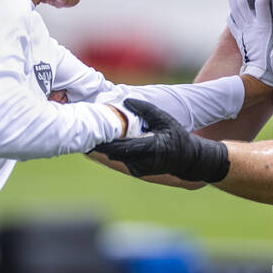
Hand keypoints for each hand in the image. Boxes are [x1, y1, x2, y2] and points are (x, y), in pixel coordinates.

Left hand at [94, 98, 228, 181]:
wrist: (187, 160)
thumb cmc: (177, 137)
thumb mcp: (164, 119)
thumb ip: (145, 109)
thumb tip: (126, 101)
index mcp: (151, 148)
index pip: (122, 147)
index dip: (105, 142)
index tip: (92, 133)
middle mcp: (143, 162)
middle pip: (114, 153)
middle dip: (100, 144)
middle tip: (85, 132)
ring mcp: (139, 169)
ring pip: (116, 157)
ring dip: (107, 147)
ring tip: (97, 133)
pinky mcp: (136, 172)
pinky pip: (122, 159)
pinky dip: (116, 151)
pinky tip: (112, 141)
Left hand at [227, 0, 272, 86]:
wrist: (256, 83)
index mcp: (263, 29)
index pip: (262, 4)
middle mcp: (251, 28)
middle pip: (243, 2)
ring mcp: (244, 33)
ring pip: (235, 9)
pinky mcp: (241, 40)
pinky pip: (232, 23)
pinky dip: (231, 12)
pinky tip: (231, 8)